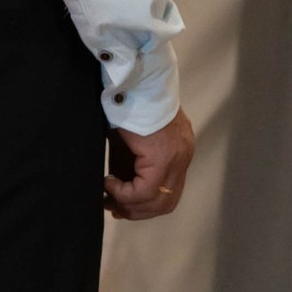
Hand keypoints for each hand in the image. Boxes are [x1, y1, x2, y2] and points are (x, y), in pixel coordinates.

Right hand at [105, 106, 194, 221]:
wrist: (132, 79)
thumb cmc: (128, 102)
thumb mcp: (131, 141)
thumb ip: (130, 164)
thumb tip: (115, 192)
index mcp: (180, 149)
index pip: (170, 193)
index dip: (145, 206)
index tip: (120, 206)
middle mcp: (183, 155)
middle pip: (166, 203)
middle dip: (138, 211)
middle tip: (114, 209)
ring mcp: (177, 157)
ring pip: (157, 201)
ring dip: (130, 205)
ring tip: (108, 195)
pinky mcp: (163, 157)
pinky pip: (144, 191)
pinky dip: (124, 192)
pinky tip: (108, 181)